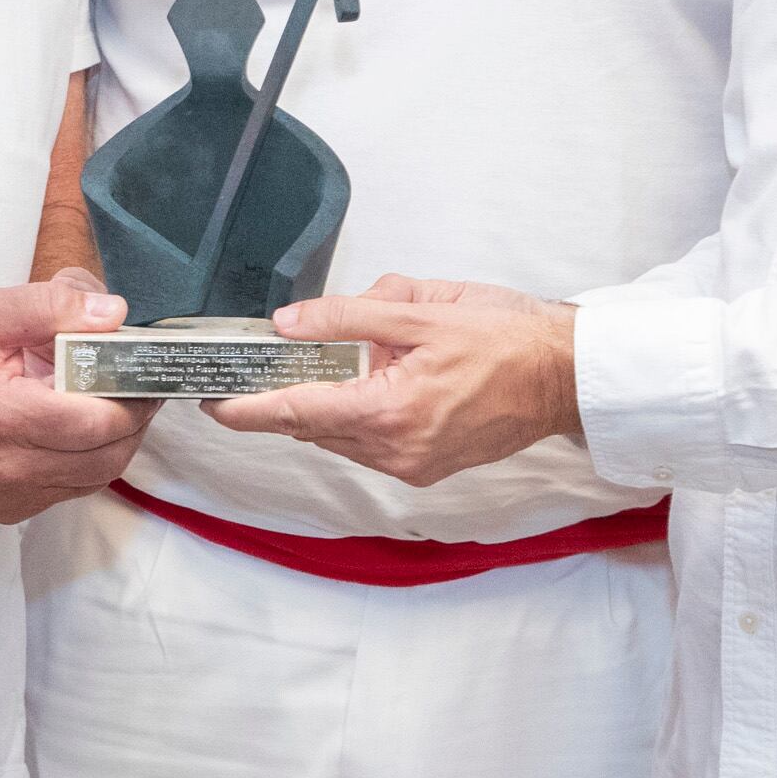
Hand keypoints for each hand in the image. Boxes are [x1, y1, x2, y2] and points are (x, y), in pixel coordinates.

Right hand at [0, 276, 157, 524]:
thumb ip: (49, 306)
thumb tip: (112, 314)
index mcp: (2, 416)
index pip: (97, 421)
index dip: (134, 398)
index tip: (147, 374)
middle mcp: (7, 468)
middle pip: (108, 457)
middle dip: (134, 422)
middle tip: (141, 389)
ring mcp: (8, 497)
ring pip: (94, 479)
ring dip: (116, 445)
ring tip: (115, 405)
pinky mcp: (7, 510)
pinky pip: (69, 491)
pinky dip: (86, 463)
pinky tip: (78, 430)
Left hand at [203, 276, 578, 486]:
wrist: (566, 375)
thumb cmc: (507, 338)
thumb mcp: (424, 311)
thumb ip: (350, 316)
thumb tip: (290, 323)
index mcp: (391, 412)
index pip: (296, 413)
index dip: (247, 408)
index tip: (211, 400)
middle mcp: (397, 451)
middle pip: (314, 426)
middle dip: (288, 394)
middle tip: (263, 361)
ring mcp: (413, 464)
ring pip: (340, 435)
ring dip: (329, 400)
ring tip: (343, 357)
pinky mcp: (427, 467)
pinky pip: (369, 442)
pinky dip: (358, 412)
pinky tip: (378, 376)